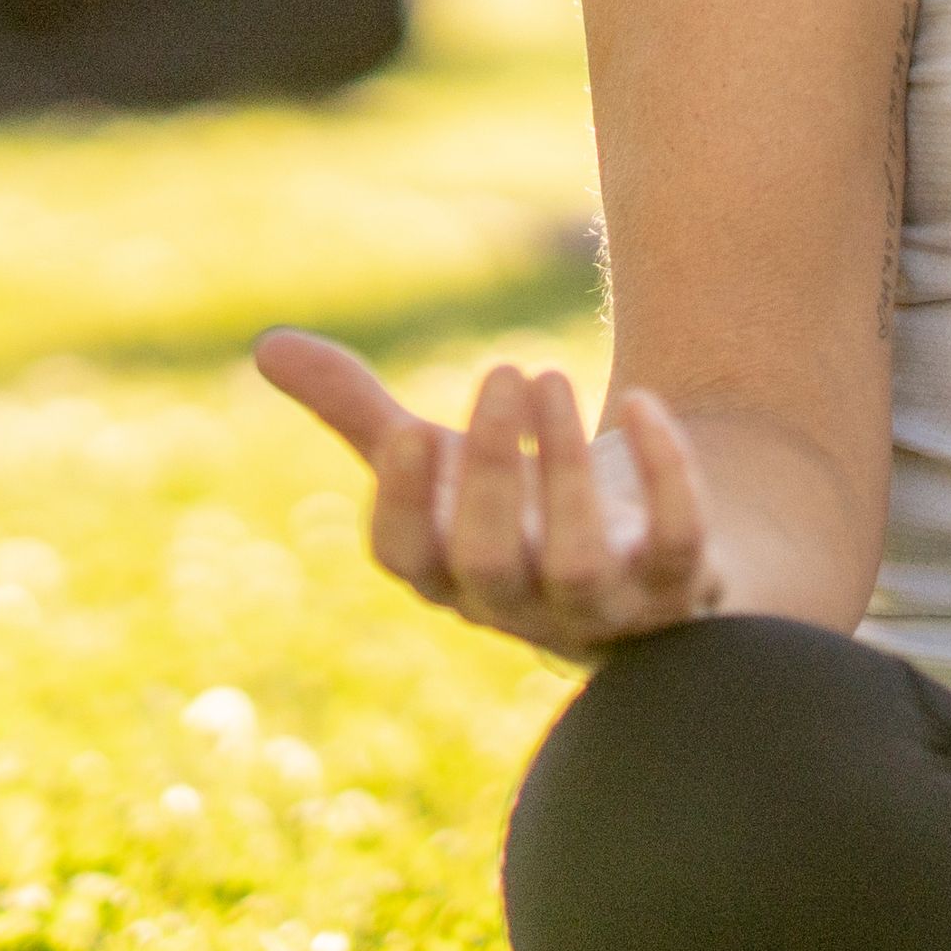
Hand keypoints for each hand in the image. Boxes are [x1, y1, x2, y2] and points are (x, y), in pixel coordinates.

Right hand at [253, 332, 721, 659]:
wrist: (657, 560)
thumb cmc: (521, 509)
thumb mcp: (443, 461)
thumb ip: (360, 413)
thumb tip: (267, 344)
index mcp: (451, 576)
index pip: (409, 558)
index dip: (403, 501)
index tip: (409, 428)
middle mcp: (523, 604)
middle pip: (489, 562)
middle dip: (490, 470)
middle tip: (504, 369)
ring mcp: (606, 605)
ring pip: (579, 562)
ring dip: (566, 468)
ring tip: (550, 375)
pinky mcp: (684, 587)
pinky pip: (680, 545)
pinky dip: (666, 478)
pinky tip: (648, 402)